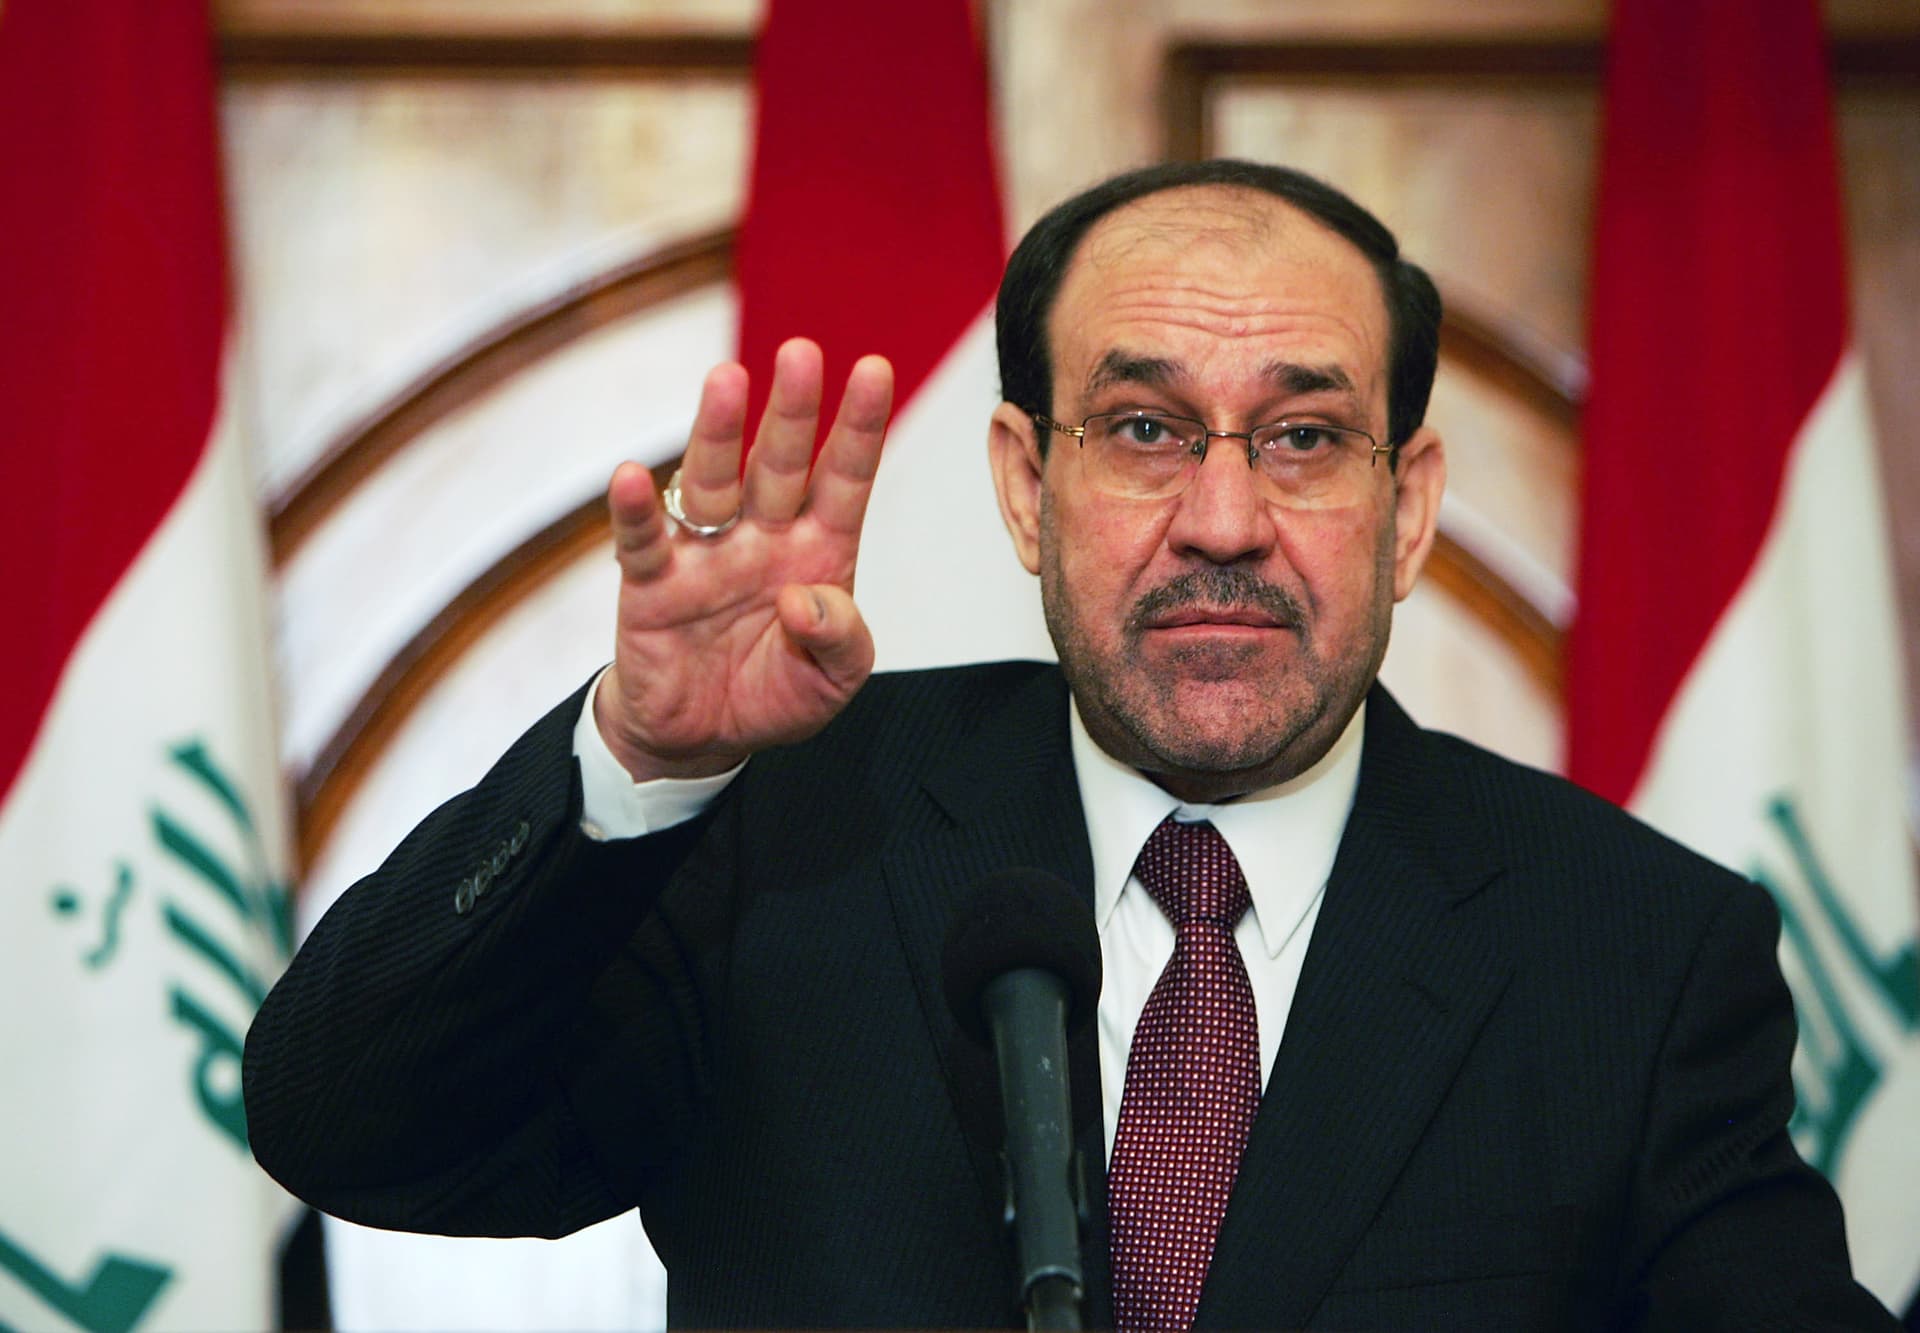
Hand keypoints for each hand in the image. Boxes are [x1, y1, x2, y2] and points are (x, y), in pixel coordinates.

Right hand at [593, 338, 893, 780]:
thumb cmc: (774, 694)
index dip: (860, 426)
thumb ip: (841, 642)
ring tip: (726, 380)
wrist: (702, 739)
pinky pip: (642, 540)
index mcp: (818, 550)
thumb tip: (802, 599)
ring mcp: (704, 554)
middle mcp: (762, 537)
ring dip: (716, 433)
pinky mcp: (650, 583)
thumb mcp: (832, 683)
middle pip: (778, 463)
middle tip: (801, 353)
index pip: (844, 479)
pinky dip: (636, 511)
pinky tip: (632, 477)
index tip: (875, 369)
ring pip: (712, 482)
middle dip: (791, 409)